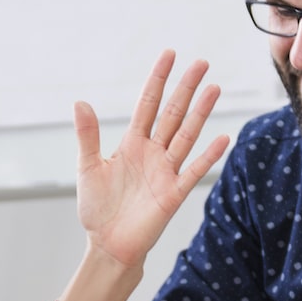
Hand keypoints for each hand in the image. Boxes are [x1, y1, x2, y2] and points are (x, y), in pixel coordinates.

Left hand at [74, 51, 227, 269]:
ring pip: (186, 135)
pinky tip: (221, 137)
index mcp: (132, 144)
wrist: (108, 244)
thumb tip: (80, 102)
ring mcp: (166, 172)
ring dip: (201, 113)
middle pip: (173, 113)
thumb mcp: (88, 167)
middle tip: (201, 62)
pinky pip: (193, 171)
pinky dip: (208, 156)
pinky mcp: (173, 194)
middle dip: (186, 88)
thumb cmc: (97, 208)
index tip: (169, 55)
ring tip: (213, 88)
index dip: (158, 80)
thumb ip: (88, 136)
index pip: (148, 104)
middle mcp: (152, 153)